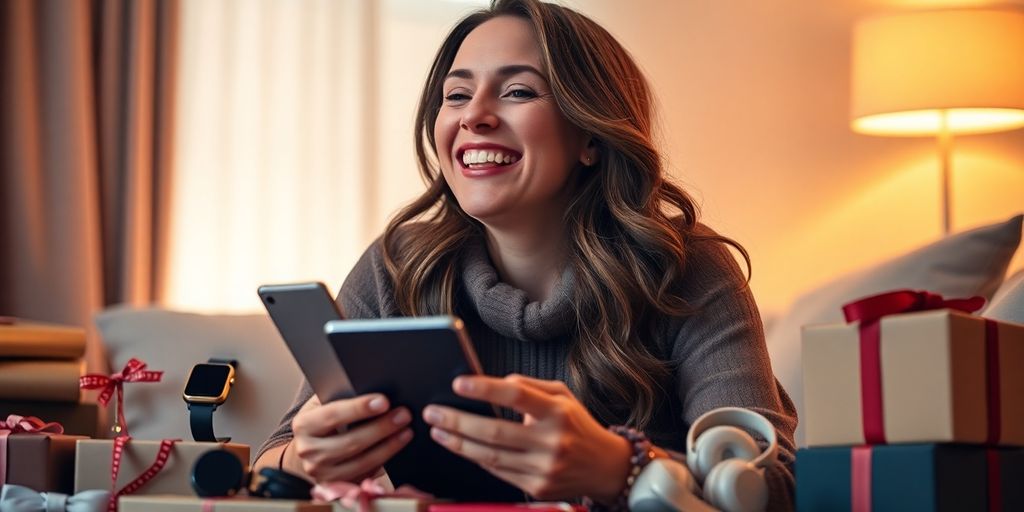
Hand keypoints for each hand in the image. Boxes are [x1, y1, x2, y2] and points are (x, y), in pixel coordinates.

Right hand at [290, 393, 412, 482]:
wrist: (310, 449)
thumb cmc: (323, 420)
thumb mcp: (323, 404)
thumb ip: (340, 397)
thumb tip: (373, 392)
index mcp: (303, 425)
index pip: (333, 414)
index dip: (359, 408)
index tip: (384, 401)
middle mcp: (308, 452)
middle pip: (350, 442)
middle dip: (381, 428)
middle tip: (403, 415)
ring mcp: (322, 473)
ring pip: (361, 462)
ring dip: (388, 447)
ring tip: (406, 432)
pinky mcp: (336, 487)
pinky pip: (364, 475)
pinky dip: (383, 461)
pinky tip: (395, 447)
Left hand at [422, 374, 632, 501]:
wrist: (606, 467)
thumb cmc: (577, 425)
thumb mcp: (562, 395)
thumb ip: (529, 386)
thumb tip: (494, 383)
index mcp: (558, 412)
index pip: (516, 395)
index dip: (485, 388)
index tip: (459, 383)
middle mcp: (552, 441)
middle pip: (495, 431)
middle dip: (458, 421)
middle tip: (433, 412)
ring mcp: (544, 468)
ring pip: (491, 456)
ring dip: (459, 443)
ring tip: (438, 430)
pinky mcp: (538, 488)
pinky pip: (498, 473)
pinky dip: (476, 459)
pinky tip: (461, 447)